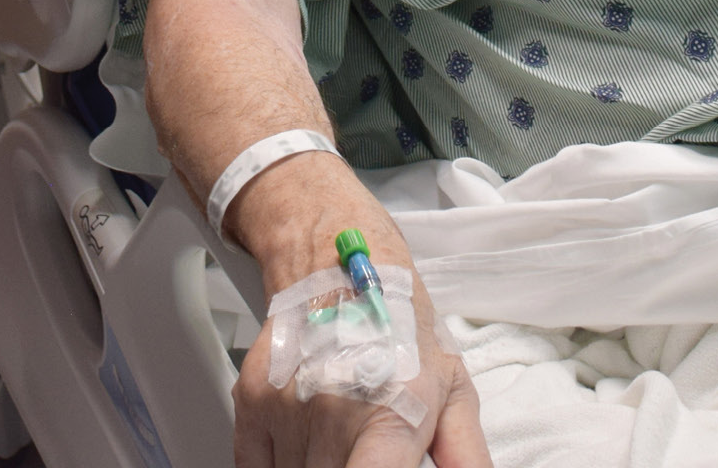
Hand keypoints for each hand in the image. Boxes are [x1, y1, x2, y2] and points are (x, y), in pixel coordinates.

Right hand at [223, 174, 486, 467]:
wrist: (337, 269)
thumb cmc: (397, 330)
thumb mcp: (452, 391)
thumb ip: (465, 455)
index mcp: (392, 415)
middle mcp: (335, 412)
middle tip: (363, 447)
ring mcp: (287, 409)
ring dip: (315, 466)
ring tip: (338, 438)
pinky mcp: (252, 404)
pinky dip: (278, 465)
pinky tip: (304, 442)